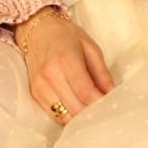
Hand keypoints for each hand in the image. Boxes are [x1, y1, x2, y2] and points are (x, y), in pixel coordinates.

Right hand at [16, 9, 113, 124]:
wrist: (36, 29)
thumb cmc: (65, 35)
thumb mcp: (90, 48)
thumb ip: (102, 73)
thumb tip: (112, 94)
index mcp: (66, 60)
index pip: (86, 93)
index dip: (101, 104)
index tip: (112, 107)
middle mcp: (50, 75)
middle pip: (76, 108)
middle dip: (93, 113)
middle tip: (105, 111)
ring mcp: (40, 86)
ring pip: (65, 116)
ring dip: (81, 118)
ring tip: (92, 112)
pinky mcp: (34, 93)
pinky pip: (54, 115)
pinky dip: (68, 116)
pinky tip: (77, 109)